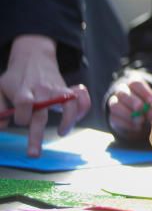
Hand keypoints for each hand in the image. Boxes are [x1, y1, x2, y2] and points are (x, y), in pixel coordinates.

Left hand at [0, 35, 90, 156]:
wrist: (33, 56)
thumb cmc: (15, 77)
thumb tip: (2, 126)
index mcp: (23, 92)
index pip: (23, 107)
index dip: (21, 117)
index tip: (20, 120)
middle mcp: (42, 92)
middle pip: (40, 114)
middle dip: (36, 136)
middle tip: (34, 154)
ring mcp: (57, 90)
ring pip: (69, 105)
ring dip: (68, 121)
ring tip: (62, 132)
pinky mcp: (68, 89)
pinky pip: (82, 97)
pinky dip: (84, 107)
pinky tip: (77, 117)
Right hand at [106, 74, 151, 140]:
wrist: (137, 116)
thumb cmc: (148, 105)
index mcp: (133, 84)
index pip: (135, 83)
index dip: (144, 91)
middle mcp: (121, 91)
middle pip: (123, 93)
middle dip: (133, 101)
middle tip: (141, 109)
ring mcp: (114, 103)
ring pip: (115, 106)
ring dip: (128, 114)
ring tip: (141, 121)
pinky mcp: (112, 116)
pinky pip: (115, 119)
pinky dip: (126, 124)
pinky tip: (137, 127)